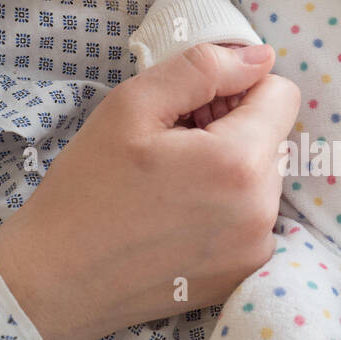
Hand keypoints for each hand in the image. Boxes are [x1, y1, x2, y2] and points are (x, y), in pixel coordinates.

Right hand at [0, 42, 299, 339]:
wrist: (57, 281)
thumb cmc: (86, 190)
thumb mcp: (132, 106)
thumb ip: (203, 69)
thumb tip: (261, 58)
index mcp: (240, 161)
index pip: (282, 95)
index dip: (237, 89)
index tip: (193, 109)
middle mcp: (262, 210)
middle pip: (272, 138)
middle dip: (232, 130)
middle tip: (170, 149)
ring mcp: (257, 248)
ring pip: (263, 179)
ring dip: (228, 171)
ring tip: (169, 186)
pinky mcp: (245, 274)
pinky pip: (253, 219)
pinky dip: (225, 210)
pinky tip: (176, 220)